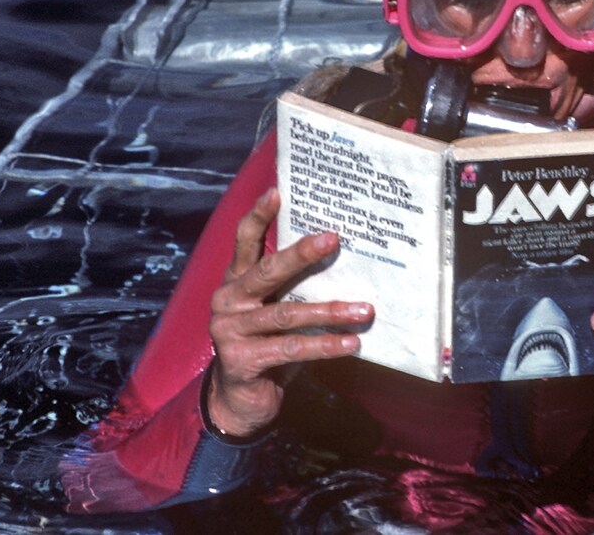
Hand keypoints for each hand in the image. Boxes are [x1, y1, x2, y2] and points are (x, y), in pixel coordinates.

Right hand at [206, 188, 373, 436]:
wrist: (241, 402)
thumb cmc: (268, 347)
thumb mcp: (277, 312)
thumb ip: (293, 289)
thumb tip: (341, 262)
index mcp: (236, 282)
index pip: (244, 241)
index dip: (259, 215)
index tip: (278, 191)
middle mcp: (228, 301)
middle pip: (267, 270)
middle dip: (301, 253)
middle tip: (333, 238)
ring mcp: (230, 330)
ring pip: (287, 313)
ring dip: (331, 311)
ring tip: (365, 310)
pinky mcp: (241, 360)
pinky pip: (291, 348)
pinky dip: (325, 346)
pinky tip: (351, 343)